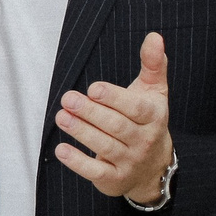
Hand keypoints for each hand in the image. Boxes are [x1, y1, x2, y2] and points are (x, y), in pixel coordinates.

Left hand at [56, 32, 174, 200]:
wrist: (154, 168)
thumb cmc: (147, 122)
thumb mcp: (154, 93)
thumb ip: (153, 65)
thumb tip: (154, 36)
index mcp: (154, 116)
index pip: (136, 108)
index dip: (115, 98)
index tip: (93, 89)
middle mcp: (144, 140)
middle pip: (117, 126)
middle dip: (91, 112)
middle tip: (67, 99)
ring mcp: (130, 161)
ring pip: (105, 146)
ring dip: (81, 132)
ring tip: (61, 116)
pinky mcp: (114, 178)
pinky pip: (95, 171)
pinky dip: (77, 161)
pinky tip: (61, 149)